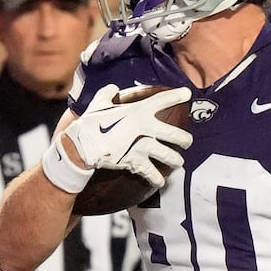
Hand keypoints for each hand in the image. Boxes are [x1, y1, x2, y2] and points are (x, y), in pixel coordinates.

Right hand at [65, 83, 192, 191]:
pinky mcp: (136, 162)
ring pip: (169, 156)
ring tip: (178, 163)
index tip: (187, 94)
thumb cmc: (91, 122)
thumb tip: (112, 88)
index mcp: (139, 111)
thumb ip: (108, 93)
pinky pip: (152, 173)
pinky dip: (157, 179)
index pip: (163, 100)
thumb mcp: (99, 103)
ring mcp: (142, 146)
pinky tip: (161, 182)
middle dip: (185, 140)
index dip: (177, 95)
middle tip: (187, 142)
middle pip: (175, 135)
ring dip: (176, 161)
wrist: (83, 144)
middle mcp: (145, 128)